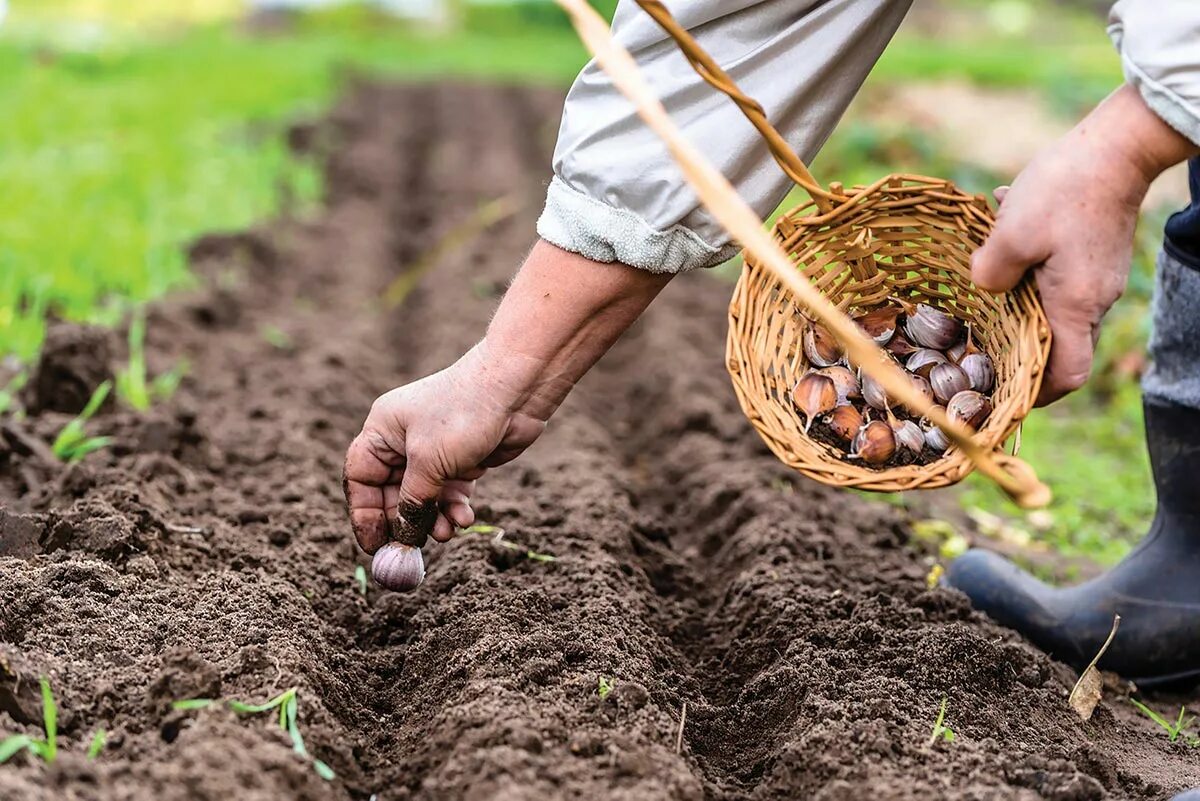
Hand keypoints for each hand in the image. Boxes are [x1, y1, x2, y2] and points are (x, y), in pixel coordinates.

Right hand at [343, 342, 549, 550]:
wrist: (516, 389)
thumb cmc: (463, 415)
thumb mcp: (429, 462)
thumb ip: (413, 502)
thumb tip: (402, 537)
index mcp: (382, 431)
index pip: (361, 478)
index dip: (364, 513)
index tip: (373, 544)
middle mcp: (404, 441)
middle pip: (392, 493)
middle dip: (404, 521)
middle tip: (412, 550)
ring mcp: (434, 451)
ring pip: (424, 498)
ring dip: (433, 519)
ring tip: (446, 533)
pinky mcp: (461, 461)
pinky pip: (449, 494)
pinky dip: (454, 509)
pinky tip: (464, 519)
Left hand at [971, 84, 1197, 404]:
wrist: (1117, 145)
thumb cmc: (1065, 189)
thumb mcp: (1011, 233)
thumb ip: (989, 272)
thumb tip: (983, 288)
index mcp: (1075, 306)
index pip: (1067, 375)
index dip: (1038, 393)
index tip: (1006, 392)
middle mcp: (1094, 300)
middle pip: (1056, 345)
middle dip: (1017, 346)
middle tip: (978, 340)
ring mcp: (1098, 277)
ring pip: (1052, 305)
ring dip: (1017, 294)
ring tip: (987, 266)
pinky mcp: (1095, 255)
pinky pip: (1057, 274)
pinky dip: (1029, 264)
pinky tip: (1005, 226)